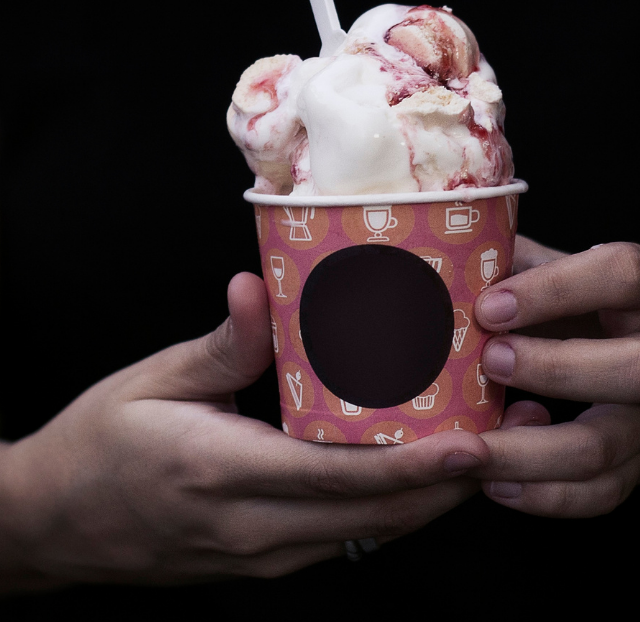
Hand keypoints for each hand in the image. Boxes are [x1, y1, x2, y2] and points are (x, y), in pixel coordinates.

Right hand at [0, 273, 489, 587]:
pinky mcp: (262, 559)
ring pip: (367, 535)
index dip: (414, 465)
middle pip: (373, 516)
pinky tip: (417, 473)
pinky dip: (390, 508)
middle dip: (447, 484)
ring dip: (429, 498)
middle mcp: (253, 529)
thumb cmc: (99, 446)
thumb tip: (254, 289)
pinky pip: (344, 538)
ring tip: (482, 451)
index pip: (338, 477)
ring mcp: (261, 555)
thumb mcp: (152, 382)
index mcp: (223, 473)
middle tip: (508, 438)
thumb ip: (220, 346)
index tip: (475, 442)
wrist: (53, 522)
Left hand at [472, 235, 639, 517]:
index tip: (489, 306)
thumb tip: (441, 249)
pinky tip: (494, 482)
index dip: (557, 290)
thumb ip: (509, 258)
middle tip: (491, 361)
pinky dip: (545, 494)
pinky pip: (601, 491)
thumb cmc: (560, 296)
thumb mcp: (545, 266)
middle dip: (557, 369)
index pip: (621, 274)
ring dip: (530, 451)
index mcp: (637, 287)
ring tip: (471, 446)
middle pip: (632, 369)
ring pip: (604, 444)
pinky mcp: (633, 457)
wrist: (603, 336)